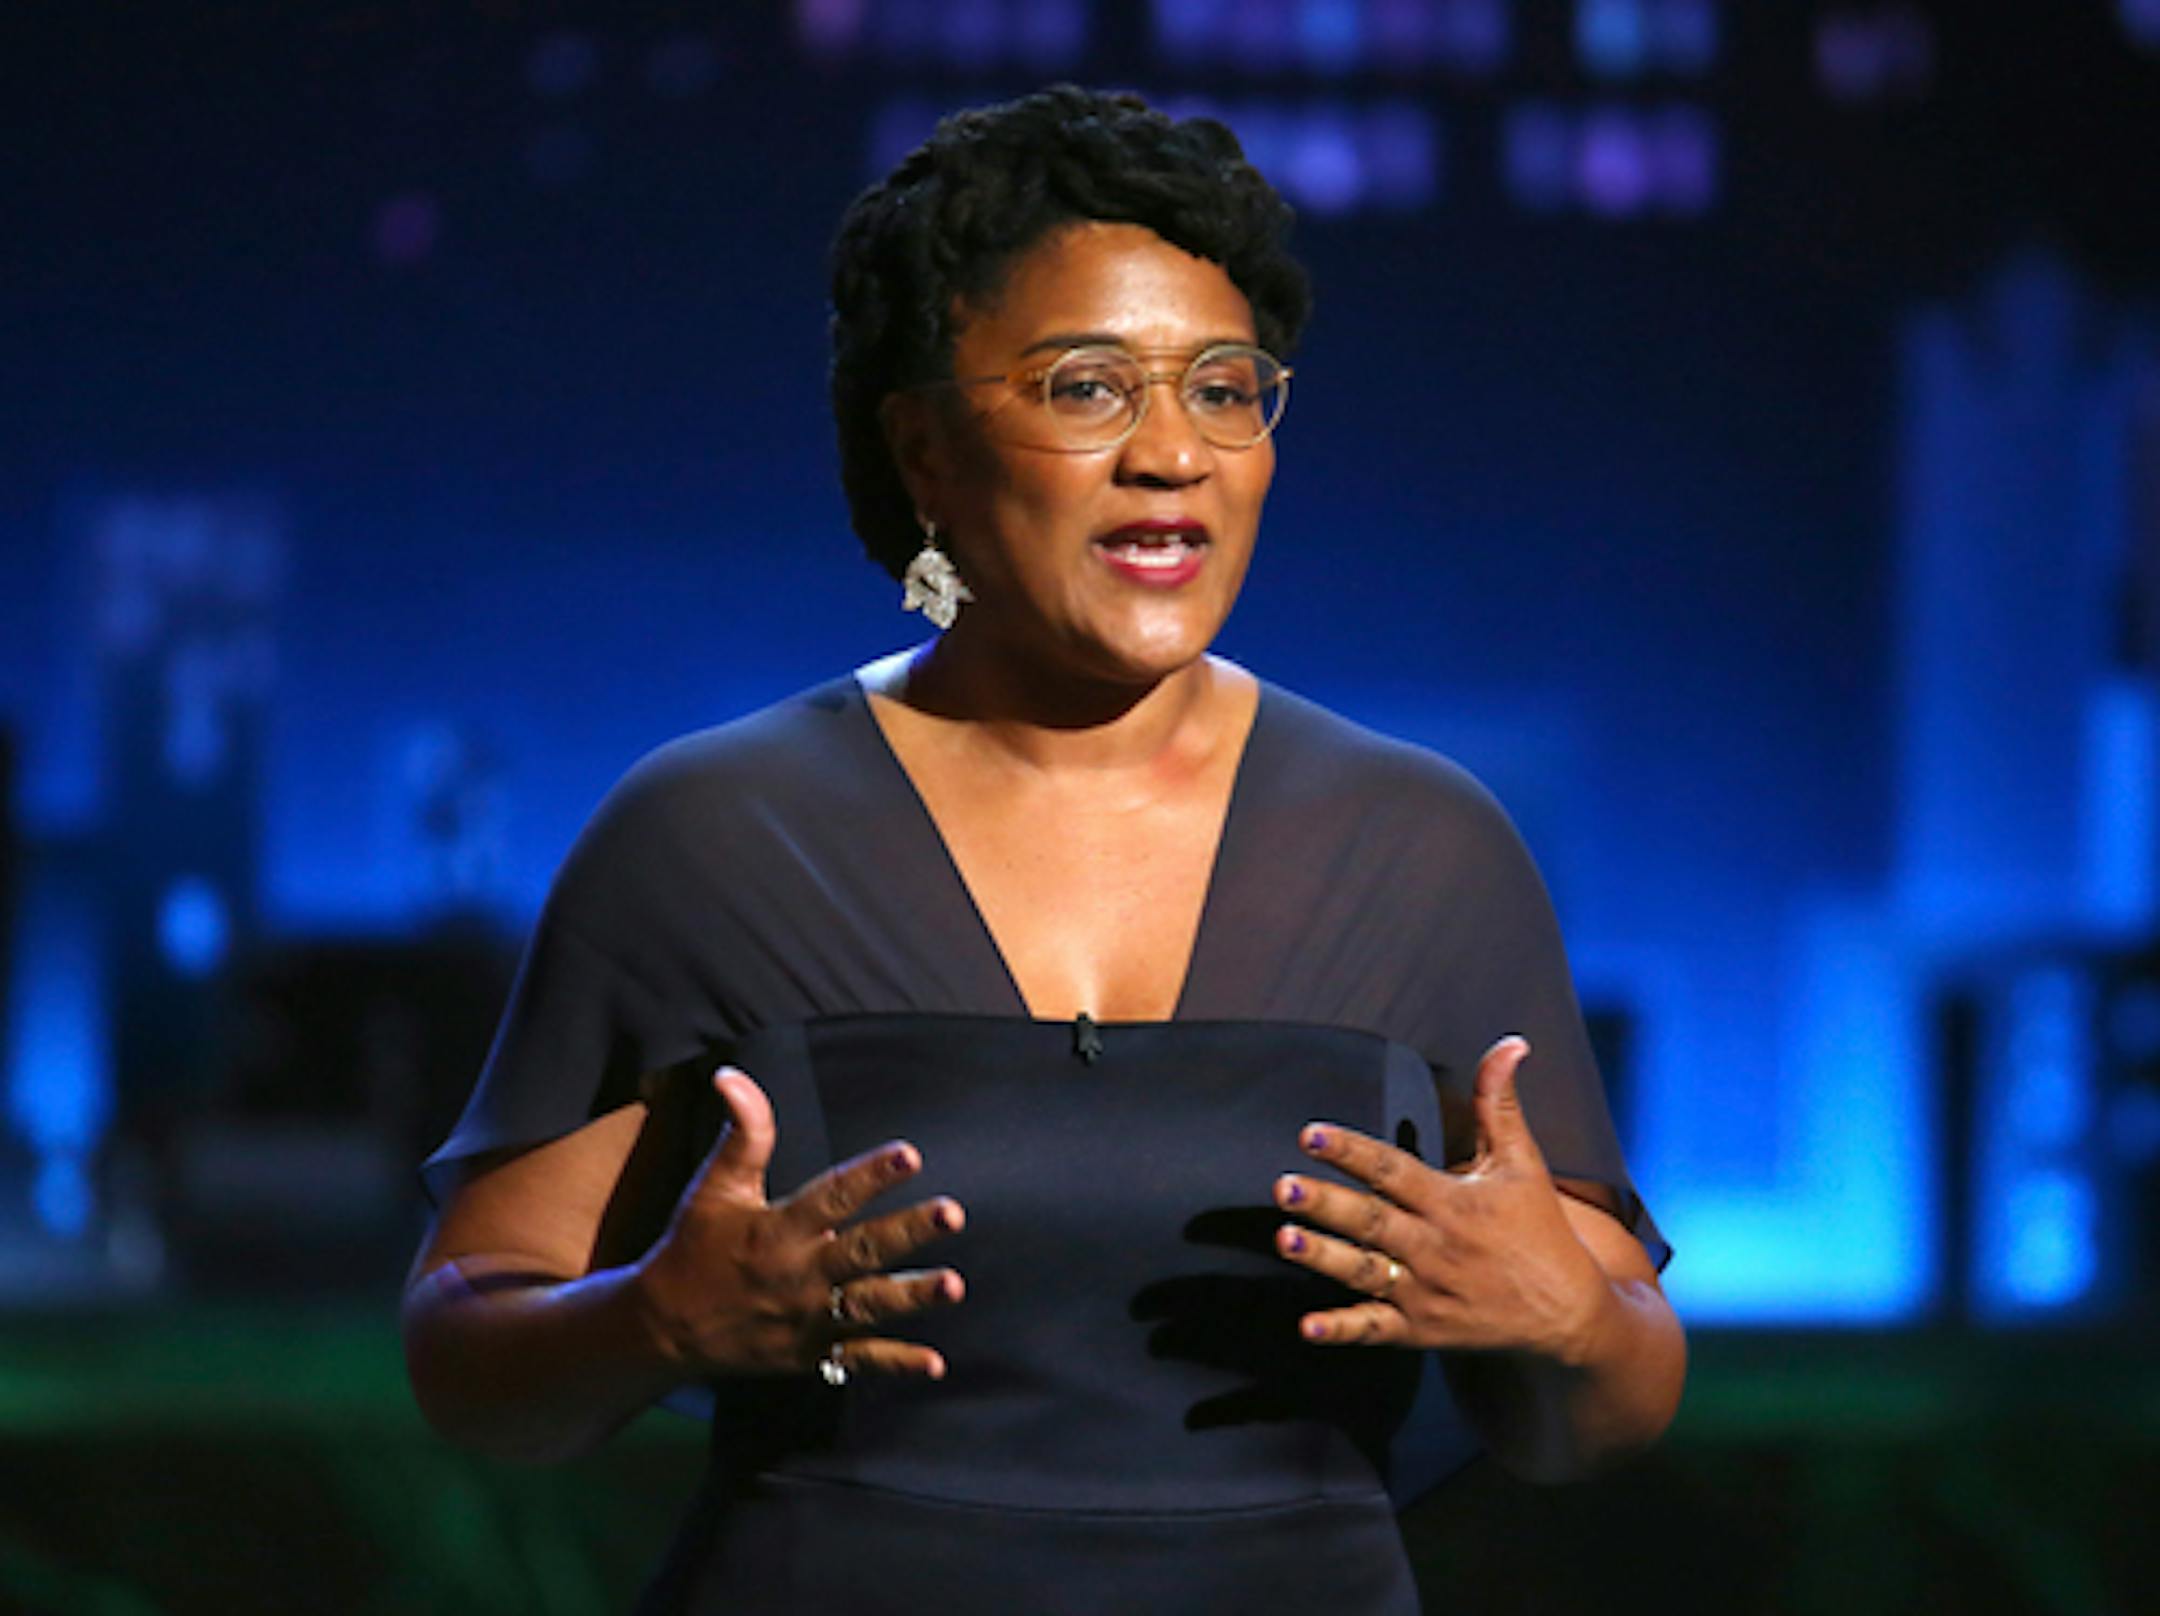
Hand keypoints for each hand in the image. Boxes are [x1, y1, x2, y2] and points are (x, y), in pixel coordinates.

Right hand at [633, 1066, 965, 1380]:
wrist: (661, 1327)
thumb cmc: (693, 1246)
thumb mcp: (713, 1187)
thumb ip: (741, 1133)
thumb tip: (733, 1076)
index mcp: (777, 1229)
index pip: (831, 1195)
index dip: (870, 1174)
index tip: (910, 1155)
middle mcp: (796, 1274)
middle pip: (861, 1250)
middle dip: (908, 1233)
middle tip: (951, 1213)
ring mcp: (805, 1319)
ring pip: (866, 1306)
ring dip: (911, 1297)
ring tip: (953, 1285)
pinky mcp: (809, 1354)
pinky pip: (856, 1360)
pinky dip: (896, 1363)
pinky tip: (934, 1364)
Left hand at [1272, 1036, 1610, 1360]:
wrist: (1568, 1314)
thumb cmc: (1540, 1230)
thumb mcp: (1522, 1162)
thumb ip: (1498, 1102)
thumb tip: (1509, 1044)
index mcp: (1453, 1202)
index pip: (1393, 1170)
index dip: (1352, 1151)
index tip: (1311, 1134)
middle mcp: (1435, 1246)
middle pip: (1372, 1221)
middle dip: (1326, 1204)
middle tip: (1284, 1186)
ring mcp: (1426, 1291)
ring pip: (1364, 1272)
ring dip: (1323, 1257)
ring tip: (1284, 1239)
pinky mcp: (1422, 1329)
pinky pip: (1376, 1329)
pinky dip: (1343, 1328)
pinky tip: (1309, 1326)